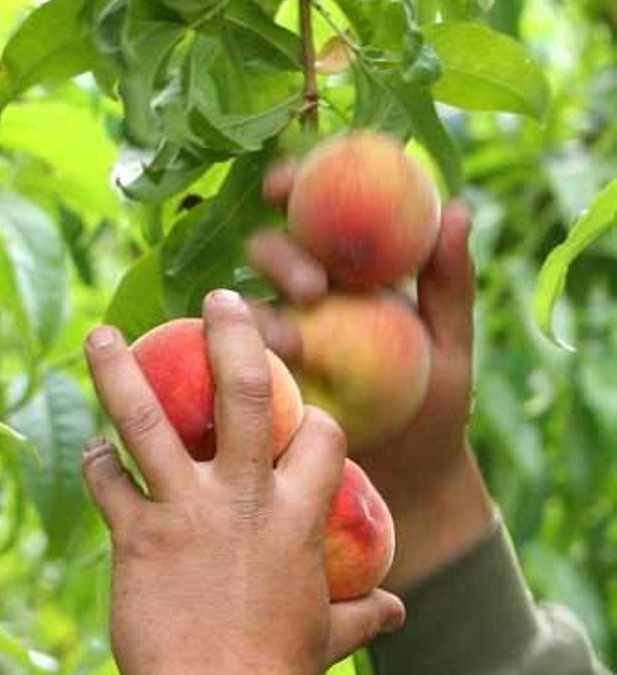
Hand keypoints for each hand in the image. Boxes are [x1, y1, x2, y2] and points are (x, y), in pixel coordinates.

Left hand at [82, 290, 403, 674]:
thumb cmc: (276, 671)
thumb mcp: (327, 638)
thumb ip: (359, 615)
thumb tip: (397, 611)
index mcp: (301, 517)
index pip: (323, 436)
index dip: (317, 416)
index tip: (303, 405)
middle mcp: (246, 498)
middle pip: (247, 394)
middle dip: (234, 336)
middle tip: (219, 297)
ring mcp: (187, 511)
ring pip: (149, 420)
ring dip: (119, 372)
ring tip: (99, 333)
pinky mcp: (137, 536)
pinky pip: (108, 484)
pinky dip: (95, 464)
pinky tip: (89, 452)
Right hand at [249, 162, 494, 590]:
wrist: (409, 479)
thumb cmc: (434, 403)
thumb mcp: (451, 343)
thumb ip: (449, 281)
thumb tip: (458, 209)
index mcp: (345, 269)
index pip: (310, 210)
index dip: (290, 184)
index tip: (283, 185)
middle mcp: (300, 296)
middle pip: (268, 250)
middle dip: (279, 256)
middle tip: (313, 289)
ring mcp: (272, 339)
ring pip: (244, 304)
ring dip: (259, 314)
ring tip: (293, 346)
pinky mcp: (252, 383)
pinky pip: (230, 362)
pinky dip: (233, 358)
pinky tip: (249, 369)